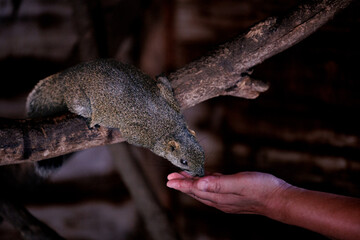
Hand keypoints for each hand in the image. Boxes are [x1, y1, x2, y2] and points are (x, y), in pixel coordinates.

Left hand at [167, 171, 289, 214]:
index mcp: (219, 197)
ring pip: (204, 192)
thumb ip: (218, 183)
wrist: (279, 199)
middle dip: (183, 184)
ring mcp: (227, 201)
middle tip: (171, 177)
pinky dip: (206, 184)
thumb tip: (198, 183)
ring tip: (184, 177)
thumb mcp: (239, 182)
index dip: (181, 183)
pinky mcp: (233, 198)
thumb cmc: (261, 188)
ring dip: (193, 184)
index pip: (195, 190)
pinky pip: (214, 190)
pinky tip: (207, 178)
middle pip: (197, 192)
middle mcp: (220, 201)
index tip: (169, 178)